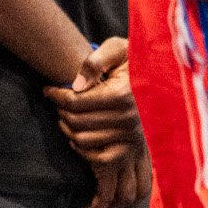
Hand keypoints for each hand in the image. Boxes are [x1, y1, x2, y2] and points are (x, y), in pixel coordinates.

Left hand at [44, 38, 149, 207]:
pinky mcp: (131, 147)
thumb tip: (76, 85)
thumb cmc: (132, 59)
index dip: (56, 95)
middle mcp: (127, 118)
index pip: (75, 101)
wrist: (159, 76)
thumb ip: (96, 61)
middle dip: (60, 110)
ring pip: (83, 140)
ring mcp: (130, 135)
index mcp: (121, 94)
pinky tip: (77, 135)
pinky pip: (99, 158)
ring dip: (67, 129)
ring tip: (65, 115)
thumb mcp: (117, 49)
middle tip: (56, 101)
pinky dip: (83, 150)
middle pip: (76, 121)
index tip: (48, 90)